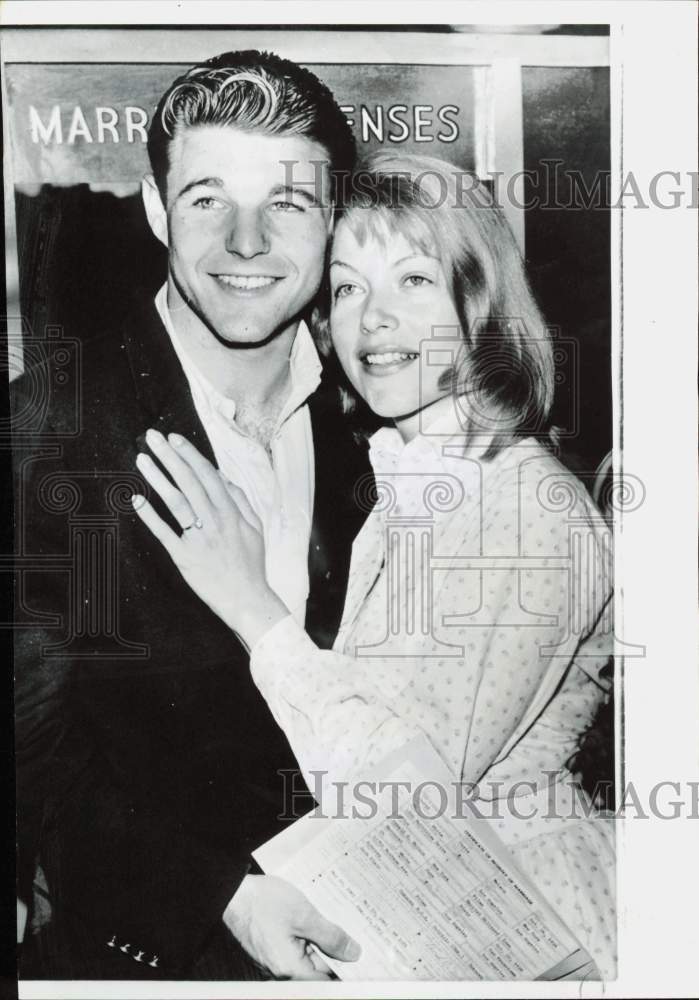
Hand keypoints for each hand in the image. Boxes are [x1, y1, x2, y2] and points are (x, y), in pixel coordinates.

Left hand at [131, 429, 287, 646]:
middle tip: (153, 438)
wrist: (247, 598)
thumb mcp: (254, 529)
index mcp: (232, 513)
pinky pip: (164, 533)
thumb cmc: (251, 565)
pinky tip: (136, 499)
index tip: (175, 439)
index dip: (190, 455)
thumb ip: (240, 502)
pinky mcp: (184, 557)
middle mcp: (215, 521)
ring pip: (176, 502)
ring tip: (142, 460)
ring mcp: (199, 538)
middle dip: (170, 457)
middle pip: (189, 482)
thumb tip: (223, 479)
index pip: (208, 476)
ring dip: (157, 478)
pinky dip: (150, 516)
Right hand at [223, 874, 360, 979]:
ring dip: (320, 940)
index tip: (363, 957)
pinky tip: (315, 917)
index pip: (326, 980)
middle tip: (353, 932)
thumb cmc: (264, 903)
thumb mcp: (304, 915)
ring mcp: (275, 958)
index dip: (346, 969)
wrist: (232, 891)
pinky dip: (307, 934)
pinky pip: (295, 946)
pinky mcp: (270, 945)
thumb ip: (330, 936)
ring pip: (307, 954)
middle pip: (317, 967)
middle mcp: (281, 969)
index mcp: (290, 969)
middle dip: (335, 950)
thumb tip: (352, 953)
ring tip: (334, 919)